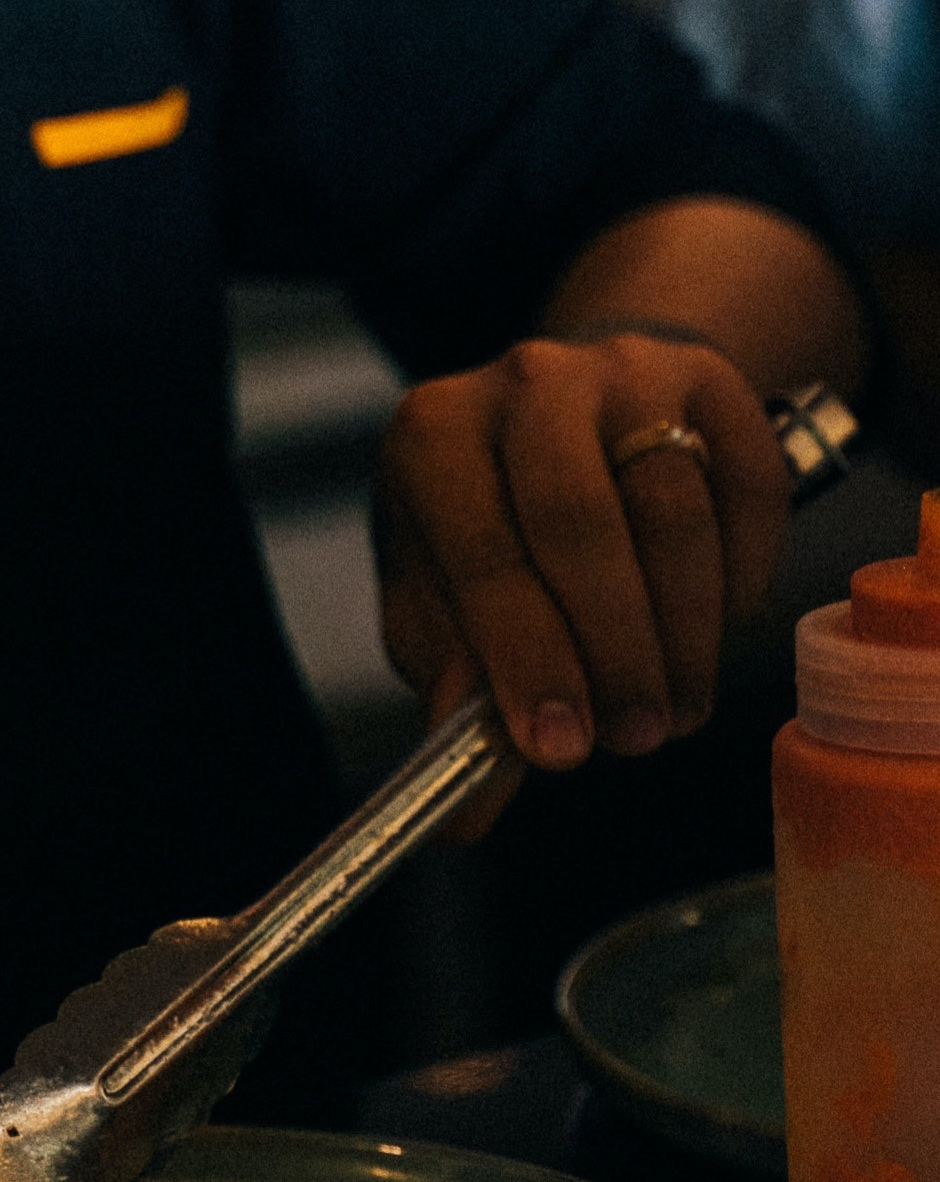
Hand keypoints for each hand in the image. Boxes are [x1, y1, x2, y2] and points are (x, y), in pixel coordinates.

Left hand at [374, 330, 790, 791]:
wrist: (567, 418)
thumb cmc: (490, 526)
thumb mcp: (442, 599)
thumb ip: (455, 686)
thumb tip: (464, 813)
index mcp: (433, 435)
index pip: (483, 552)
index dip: (526, 659)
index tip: (558, 748)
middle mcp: (524, 382)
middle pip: (582, 527)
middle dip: (612, 654)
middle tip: (631, 739)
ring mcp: (624, 368)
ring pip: (673, 514)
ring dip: (680, 635)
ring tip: (669, 709)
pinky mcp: (713, 379)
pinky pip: (748, 493)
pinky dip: (738, 580)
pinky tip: (708, 631)